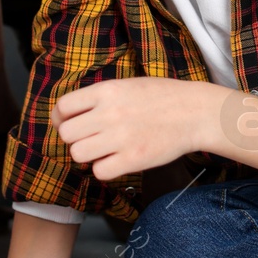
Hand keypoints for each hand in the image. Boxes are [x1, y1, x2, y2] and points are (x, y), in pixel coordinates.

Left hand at [54, 77, 217, 179]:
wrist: (195, 112)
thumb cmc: (162, 97)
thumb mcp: (126, 85)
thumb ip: (99, 97)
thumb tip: (70, 112)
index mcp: (106, 91)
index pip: (62, 107)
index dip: (62, 118)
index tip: (71, 123)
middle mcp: (110, 113)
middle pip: (66, 134)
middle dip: (75, 138)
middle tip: (90, 138)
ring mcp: (121, 137)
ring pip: (78, 154)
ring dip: (87, 155)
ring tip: (103, 150)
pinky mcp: (134, 159)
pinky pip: (99, 172)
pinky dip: (104, 169)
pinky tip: (116, 160)